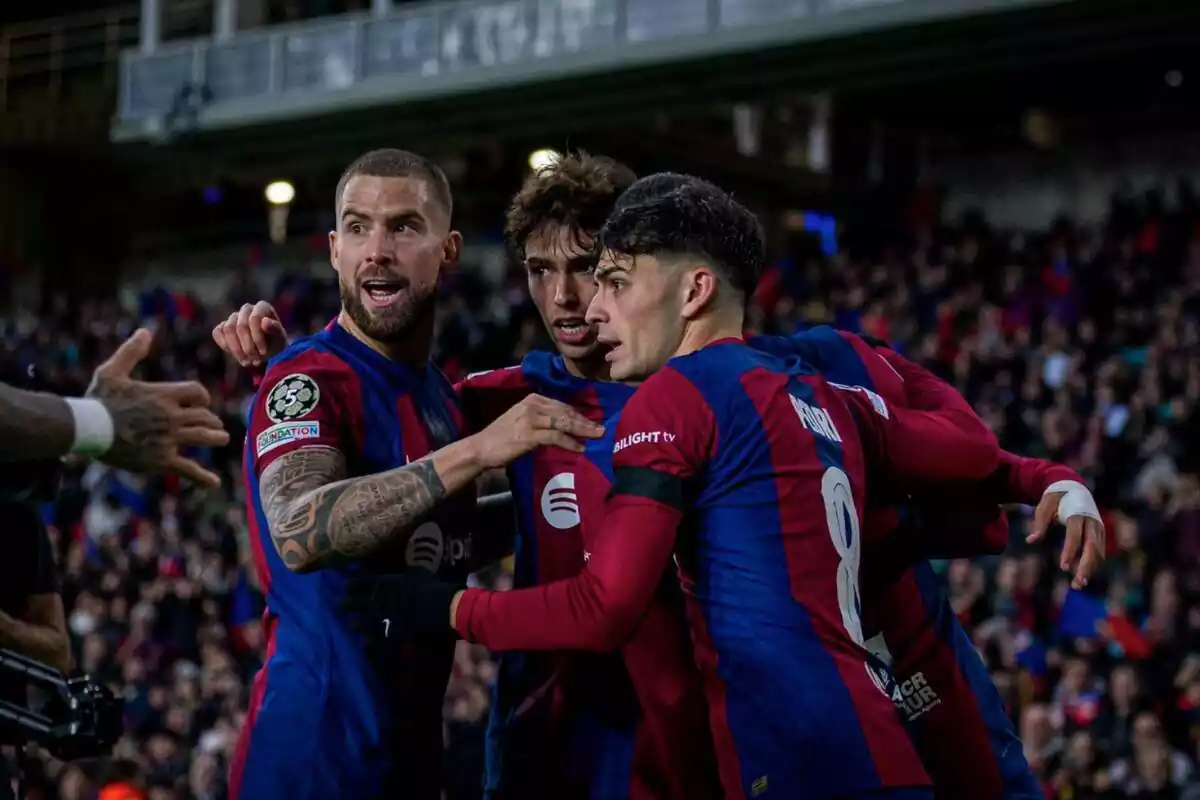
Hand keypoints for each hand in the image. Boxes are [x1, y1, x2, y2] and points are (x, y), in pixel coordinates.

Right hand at [86, 329, 230, 487]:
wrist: (87, 429)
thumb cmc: (98, 399)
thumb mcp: (113, 370)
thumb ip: (131, 352)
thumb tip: (145, 332)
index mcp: (164, 395)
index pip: (198, 393)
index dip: (202, 398)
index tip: (201, 403)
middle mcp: (171, 416)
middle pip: (205, 416)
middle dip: (211, 420)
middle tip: (213, 424)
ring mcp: (169, 439)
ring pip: (204, 438)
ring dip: (216, 438)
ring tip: (222, 439)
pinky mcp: (161, 460)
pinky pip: (187, 469)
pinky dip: (202, 477)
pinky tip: (214, 483)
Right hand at [211, 301, 286, 366]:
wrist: (267, 351)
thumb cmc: (275, 343)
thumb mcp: (280, 339)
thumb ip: (275, 329)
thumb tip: (265, 322)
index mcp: (262, 307)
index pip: (254, 319)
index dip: (257, 338)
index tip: (264, 353)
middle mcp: (247, 309)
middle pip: (241, 326)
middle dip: (248, 347)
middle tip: (255, 360)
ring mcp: (233, 317)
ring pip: (228, 330)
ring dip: (237, 349)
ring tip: (247, 361)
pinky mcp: (223, 327)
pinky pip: (217, 333)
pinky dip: (225, 346)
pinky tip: (237, 355)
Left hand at [343, 569, 461, 642]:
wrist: (429, 608)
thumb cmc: (425, 586)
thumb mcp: (418, 572)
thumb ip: (412, 568)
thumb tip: (414, 562)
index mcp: (381, 584)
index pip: (361, 583)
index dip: (353, 584)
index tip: (346, 586)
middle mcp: (374, 601)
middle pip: (355, 603)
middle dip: (346, 605)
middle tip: (338, 606)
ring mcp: (377, 620)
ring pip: (360, 624)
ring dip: (355, 625)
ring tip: (350, 626)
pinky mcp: (384, 635)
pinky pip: (374, 642)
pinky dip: (369, 645)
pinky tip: (366, 647)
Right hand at [469, 394, 604, 468]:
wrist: (482, 448)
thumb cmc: (502, 437)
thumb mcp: (523, 420)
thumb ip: (542, 419)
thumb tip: (565, 426)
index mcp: (533, 399)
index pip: (562, 405)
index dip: (580, 414)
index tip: (593, 422)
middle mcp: (533, 405)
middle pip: (566, 412)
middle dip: (585, 421)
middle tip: (601, 429)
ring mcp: (531, 419)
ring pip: (564, 422)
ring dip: (583, 430)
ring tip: (597, 437)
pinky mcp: (529, 434)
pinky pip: (556, 437)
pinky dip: (570, 443)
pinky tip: (580, 449)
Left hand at [1027, 481, 1104, 588]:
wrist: (1073, 487)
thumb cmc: (1055, 498)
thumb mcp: (1043, 506)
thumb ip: (1039, 523)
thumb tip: (1030, 540)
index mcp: (1077, 514)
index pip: (1075, 536)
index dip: (1070, 552)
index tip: (1063, 567)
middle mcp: (1092, 522)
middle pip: (1092, 547)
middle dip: (1086, 566)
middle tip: (1077, 584)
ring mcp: (1098, 528)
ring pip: (1098, 552)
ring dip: (1090, 569)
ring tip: (1078, 585)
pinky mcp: (1099, 534)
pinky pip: (1098, 552)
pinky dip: (1093, 564)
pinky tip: (1083, 576)